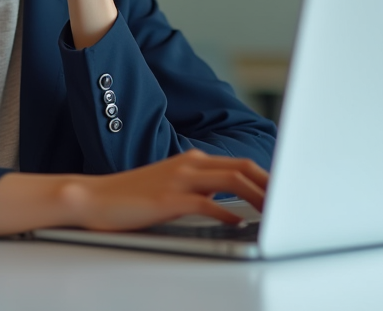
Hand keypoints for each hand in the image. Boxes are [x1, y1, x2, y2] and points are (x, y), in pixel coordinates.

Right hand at [0, 149, 269, 236]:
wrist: (93, 198)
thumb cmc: (131, 197)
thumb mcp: (169, 187)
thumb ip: (198, 189)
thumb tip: (230, 202)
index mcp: (191, 160)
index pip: (238, 164)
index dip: (265, 176)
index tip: (284, 192)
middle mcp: (189, 164)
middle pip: (242, 168)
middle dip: (270, 184)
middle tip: (288, 201)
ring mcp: (179, 179)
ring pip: (231, 180)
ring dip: (257, 196)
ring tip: (273, 212)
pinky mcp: (169, 199)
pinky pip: (207, 202)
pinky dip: (228, 212)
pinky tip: (237, 222)